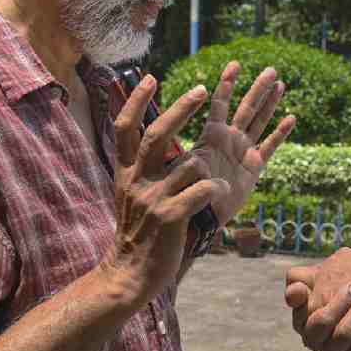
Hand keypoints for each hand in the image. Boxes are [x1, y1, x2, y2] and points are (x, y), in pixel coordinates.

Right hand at [103, 74, 230, 304]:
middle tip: (203, 89)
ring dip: (210, 167)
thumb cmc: (140, 230)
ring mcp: (153, 199)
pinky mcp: (170, 218)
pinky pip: (201, 192)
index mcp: (127, 171)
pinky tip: (224, 190)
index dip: (136, 101)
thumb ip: (142, 166)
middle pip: (156, 135)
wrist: (129, 273)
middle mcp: (137, 181)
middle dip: (181, 109)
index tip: (150, 77)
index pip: (126, 128)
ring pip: (188, 165)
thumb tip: (155, 136)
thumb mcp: (131, 192)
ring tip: (222, 179)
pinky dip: (216, 188)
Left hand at [189, 61, 295, 224]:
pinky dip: (280, 133)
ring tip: (280, 83)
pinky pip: (269, 146)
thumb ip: (192, 165)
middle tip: (271, 70)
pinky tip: (291, 118)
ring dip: (270, 103)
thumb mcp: (186, 174)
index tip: (235, 64)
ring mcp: (243, 151)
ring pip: (260, 121)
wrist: (200, 216)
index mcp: (211, 135)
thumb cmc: (186, 193)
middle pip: (247, 107)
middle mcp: (229, 138)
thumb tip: (196, 163)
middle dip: (258, 89)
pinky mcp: (254, 167)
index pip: (220, 103)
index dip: (227, 84)